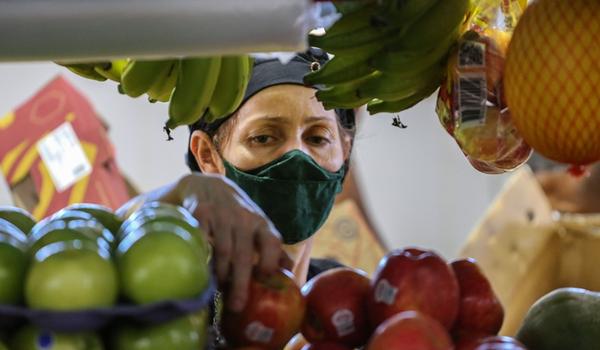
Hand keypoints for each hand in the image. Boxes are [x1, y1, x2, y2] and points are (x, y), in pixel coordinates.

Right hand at [140, 173, 292, 311]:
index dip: (270, 262)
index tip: (265, 280)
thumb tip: (290, 271)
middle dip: (241, 282)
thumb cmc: (237, 214)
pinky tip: (200, 272)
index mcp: (262, 224)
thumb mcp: (258, 227)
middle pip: (244, 255)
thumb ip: (272, 249)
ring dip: (221, 274)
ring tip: (218, 292)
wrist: (208, 185)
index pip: (272, 242)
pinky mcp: (200, 213)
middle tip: (237, 306)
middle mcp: (243, 218)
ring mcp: (221, 215)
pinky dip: (201, 258)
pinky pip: (201, 240)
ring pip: (222, 251)